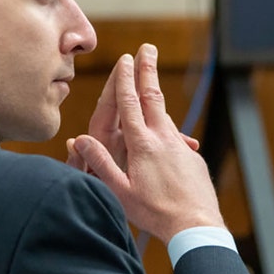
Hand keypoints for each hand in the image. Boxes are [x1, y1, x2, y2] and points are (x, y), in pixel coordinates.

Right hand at [68, 43, 224, 243]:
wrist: (196, 225)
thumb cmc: (154, 212)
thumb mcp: (119, 191)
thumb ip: (99, 162)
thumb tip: (77, 139)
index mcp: (141, 144)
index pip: (130, 103)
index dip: (126, 79)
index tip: (125, 58)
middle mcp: (162, 138)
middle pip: (153, 96)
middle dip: (148, 70)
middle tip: (147, 48)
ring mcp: (179, 146)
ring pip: (165, 113)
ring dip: (156, 91)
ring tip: (152, 76)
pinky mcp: (192, 157)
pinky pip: (176, 135)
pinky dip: (166, 124)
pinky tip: (164, 129)